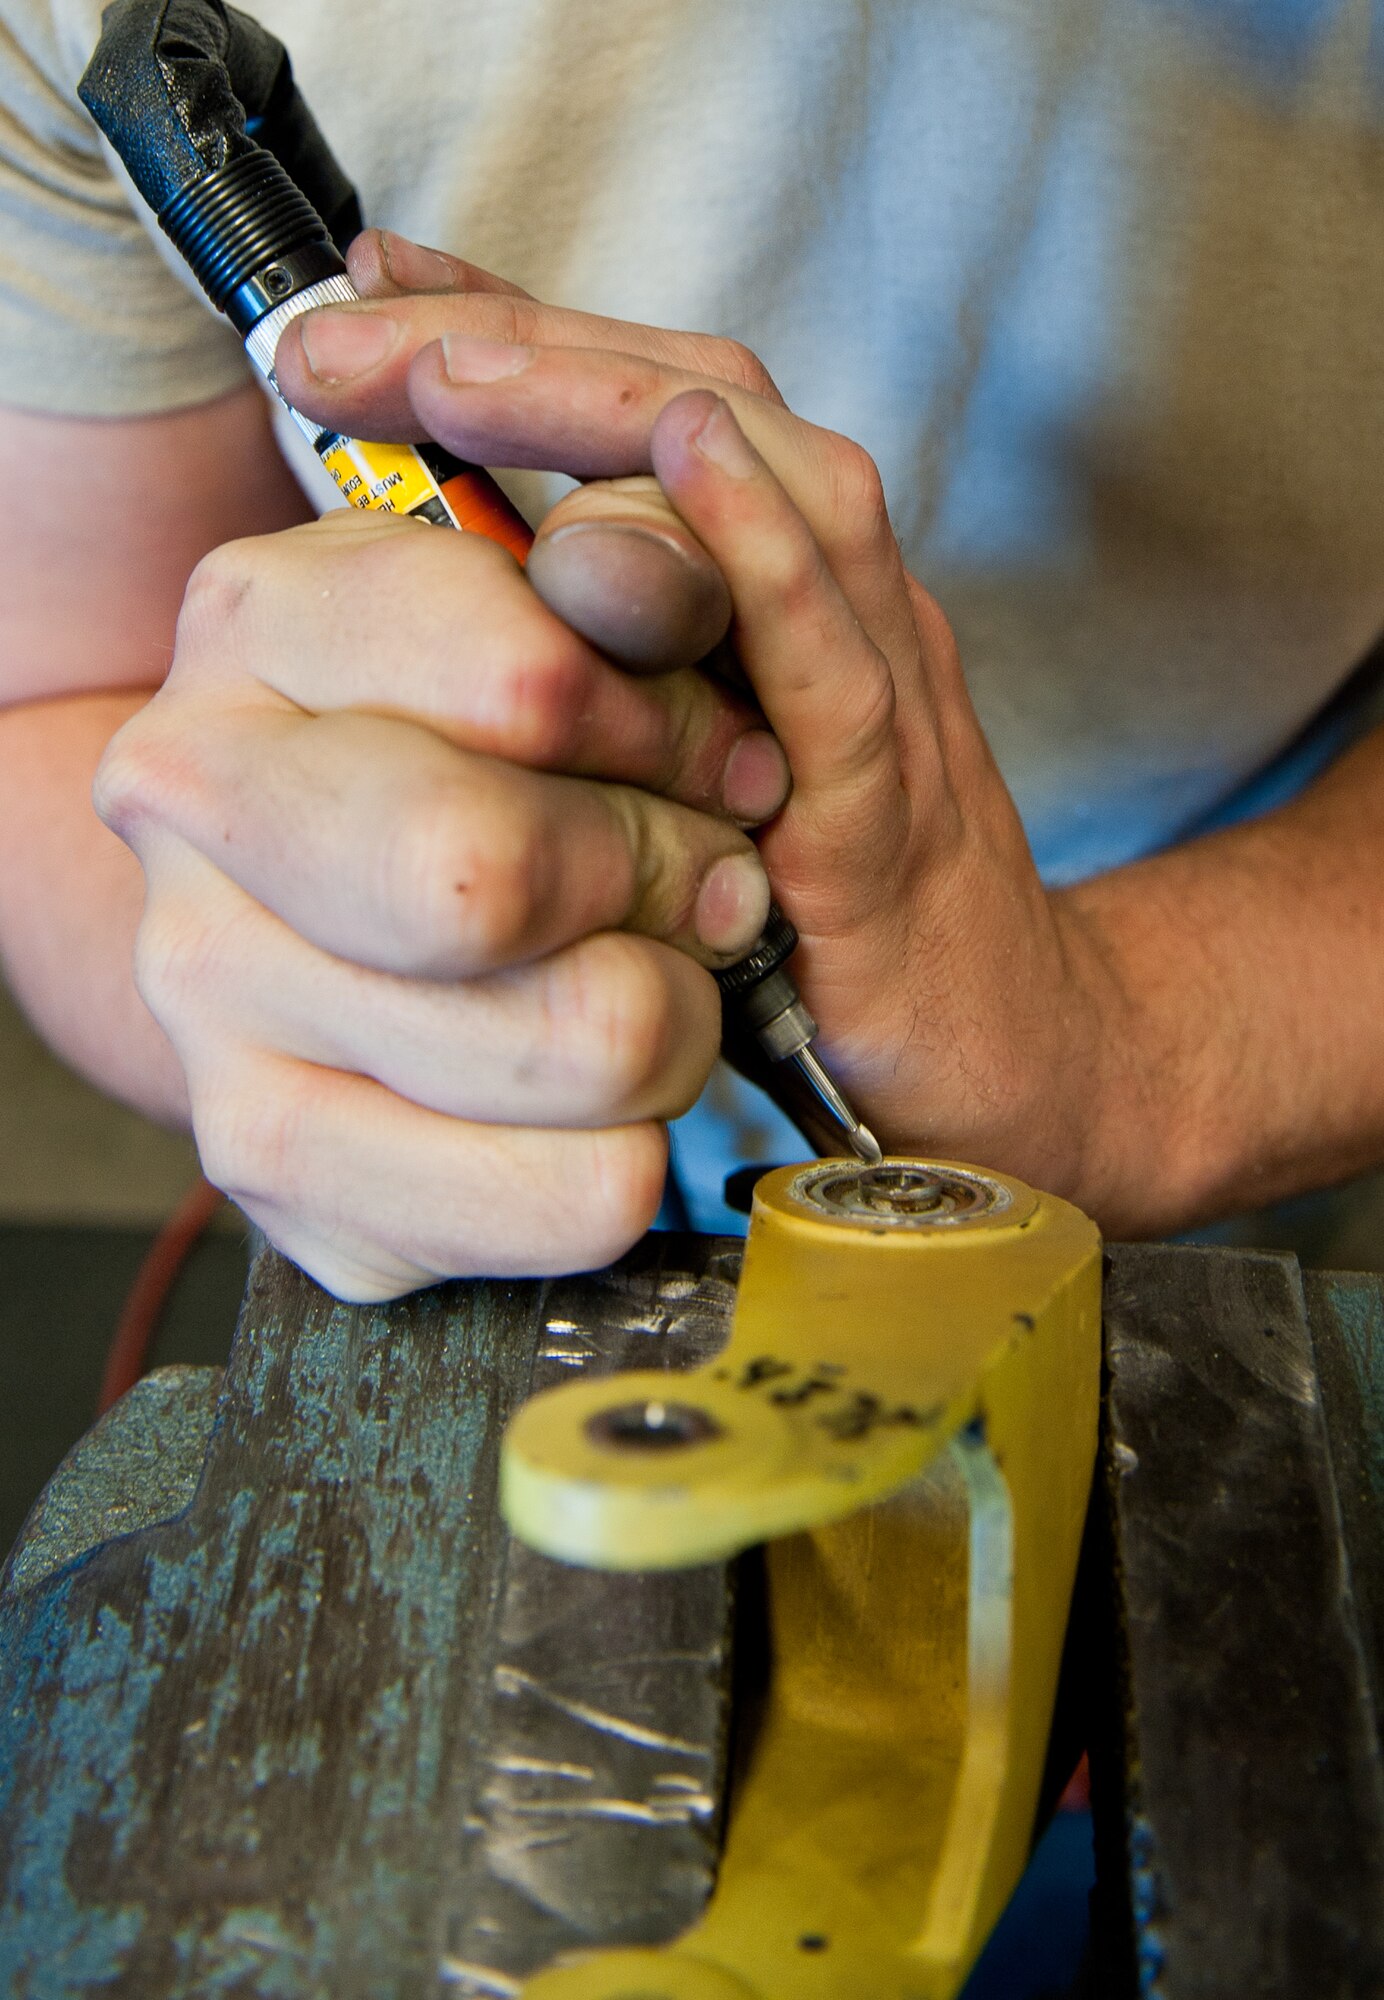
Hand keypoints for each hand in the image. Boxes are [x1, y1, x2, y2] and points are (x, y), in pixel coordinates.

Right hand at [94, 442, 794, 1296]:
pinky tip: (589, 1090)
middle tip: (699, 871)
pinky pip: (579, 1197)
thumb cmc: (487, 736)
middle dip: (667, 874)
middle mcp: (194, 812)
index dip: (674, 725)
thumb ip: (645, 564)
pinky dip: (639, 1144)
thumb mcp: (565, 605)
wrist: (324, 892)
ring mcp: (211, 1007)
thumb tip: (660, 586)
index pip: (531, 683)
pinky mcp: (284, 1173)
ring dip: (678, 1008)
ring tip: (642, 968)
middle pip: (493, 880)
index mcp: (257, 622)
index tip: (707, 745)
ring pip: (579, 1044)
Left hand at [273, 232, 1124, 1220]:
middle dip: (528, 348)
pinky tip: (688, 468)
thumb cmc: (822, 927)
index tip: (366, 296)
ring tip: (460, 373)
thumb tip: (435, 601)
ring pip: (789, 499)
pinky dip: (771, 561)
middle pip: (711, 410)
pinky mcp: (888, 824)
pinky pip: (840, 674)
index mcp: (783, 599)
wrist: (1006, 1068)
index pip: (659, 409)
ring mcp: (882, 706)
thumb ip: (605, 680)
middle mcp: (841, 615)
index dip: (519, 333)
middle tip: (353, 330)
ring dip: (616, 415)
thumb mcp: (691, 780)